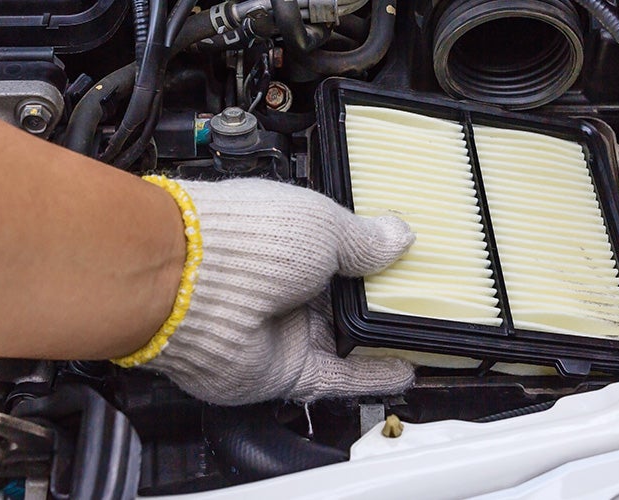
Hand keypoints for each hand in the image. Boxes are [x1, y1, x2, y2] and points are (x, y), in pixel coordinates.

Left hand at [143, 178, 415, 404]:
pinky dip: (371, 377)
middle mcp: (285, 284)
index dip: (375, 257)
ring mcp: (284, 328)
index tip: (408, 262)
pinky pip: (336, 377)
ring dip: (381, 343)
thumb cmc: (249, 240)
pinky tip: (403, 370)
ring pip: (343, 341)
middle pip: (343, 299)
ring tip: (425, 339)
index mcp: (291, 238)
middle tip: (424, 302)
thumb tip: (400, 235)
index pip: (342, 251)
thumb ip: (364, 239)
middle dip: (380, 303)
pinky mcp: (285, 369)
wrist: (193, 287)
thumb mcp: (324, 225)